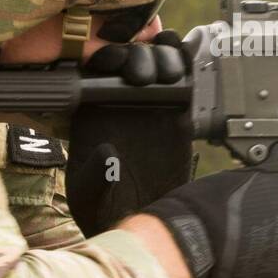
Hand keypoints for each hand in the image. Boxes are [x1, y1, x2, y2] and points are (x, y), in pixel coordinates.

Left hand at [66, 30, 193, 236]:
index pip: (96, 72)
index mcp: (91, 114)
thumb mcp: (90, 198)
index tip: (113, 65)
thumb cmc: (105, 212)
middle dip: (138, 55)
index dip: (106, 59)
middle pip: (129, 58)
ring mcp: (149, 106)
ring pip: (157, 61)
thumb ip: (95, 178)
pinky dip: (187, 66)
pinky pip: (182, 80)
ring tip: (167, 75)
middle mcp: (119, 104)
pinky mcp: (177, 114)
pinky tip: (187, 65)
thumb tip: (106, 153)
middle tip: (143, 76)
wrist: (140, 221)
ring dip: (164, 57)